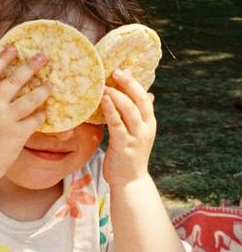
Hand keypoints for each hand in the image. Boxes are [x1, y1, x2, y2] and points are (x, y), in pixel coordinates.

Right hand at [0, 46, 51, 179]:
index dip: (3, 59)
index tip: (14, 48)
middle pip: (14, 81)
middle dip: (29, 66)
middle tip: (43, 56)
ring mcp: (6, 120)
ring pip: (28, 99)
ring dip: (42, 90)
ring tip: (52, 84)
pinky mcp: (17, 134)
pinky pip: (34, 120)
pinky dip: (41, 115)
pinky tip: (47, 111)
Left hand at [100, 69, 156, 185]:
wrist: (130, 181)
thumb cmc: (129, 154)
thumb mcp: (137, 132)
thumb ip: (138, 114)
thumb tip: (146, 94)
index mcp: (148, 123)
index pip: (144, 98)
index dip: (135, 83)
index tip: (123, 69)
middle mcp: (145, 128)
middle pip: (140, 100)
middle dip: (129, 84)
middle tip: (116, 71)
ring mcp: (136, 138)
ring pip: (130, 111)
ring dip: (118, 95)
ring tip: (106, 85)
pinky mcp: (124, 147)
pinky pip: (117, 125)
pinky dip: (111, 111)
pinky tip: (104, 101)